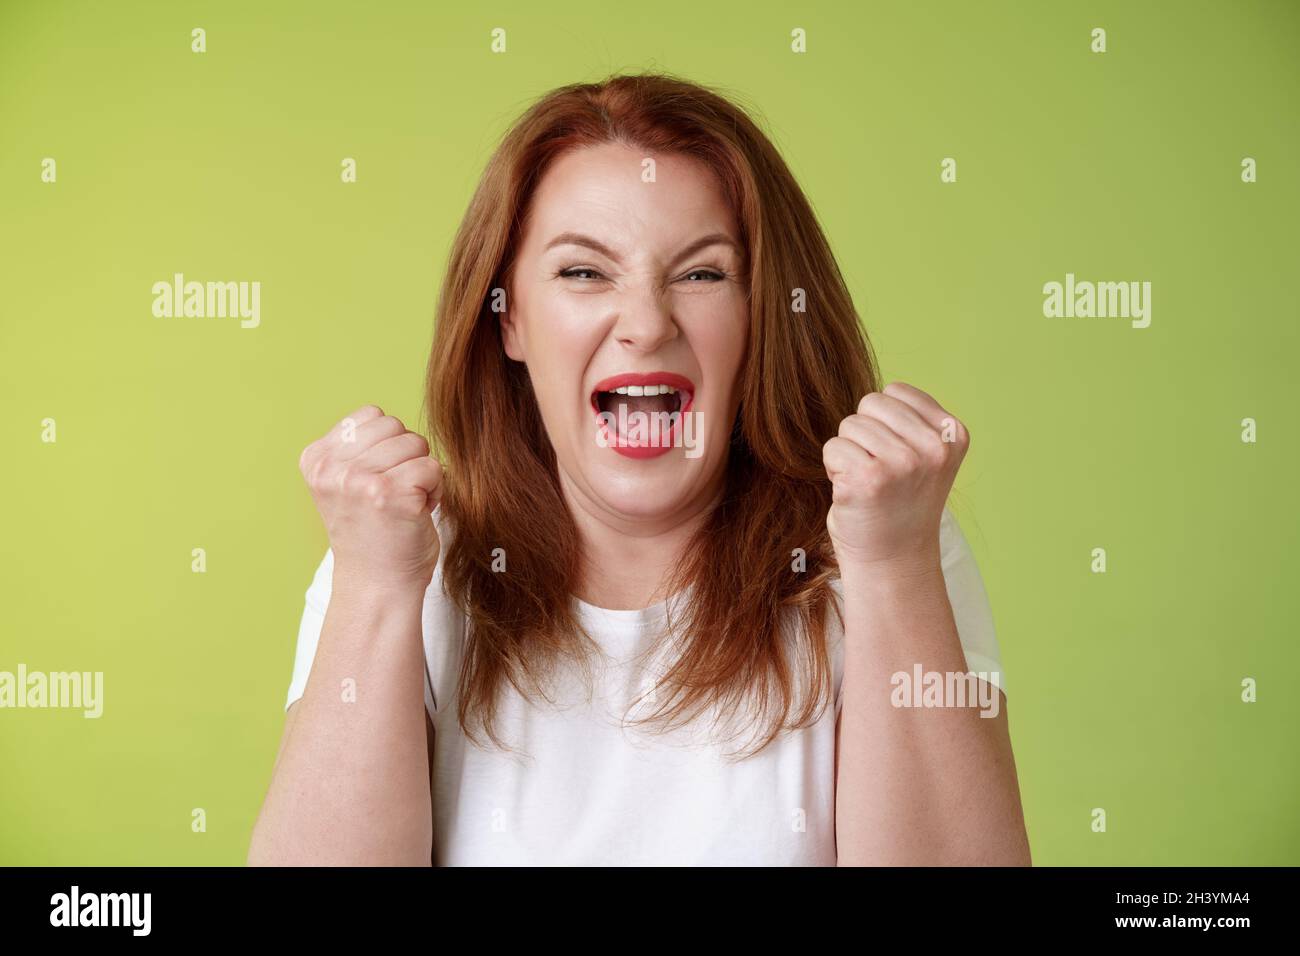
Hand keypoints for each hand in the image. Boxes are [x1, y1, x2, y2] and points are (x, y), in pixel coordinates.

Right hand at [299, 405, 443, 591]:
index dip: (387, 445)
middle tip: (394, 495)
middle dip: (406, 457)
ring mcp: (360, 481)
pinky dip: (435, 490)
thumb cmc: (372, 532)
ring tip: (405, 504)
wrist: (377, 585)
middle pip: (396, 427)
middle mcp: (333, 469)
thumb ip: (358, 448)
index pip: (371, 415)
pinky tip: (417, 513)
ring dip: (422, 474)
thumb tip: (391, 420)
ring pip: (417, 444)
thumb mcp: (346, 483)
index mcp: (316, 460)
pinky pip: (433, 467)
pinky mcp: (391, 495)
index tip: (376, 481)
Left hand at [822, 381, 968, 572]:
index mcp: (952, 433)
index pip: (896, 391)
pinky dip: (834, 469)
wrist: (893, 559)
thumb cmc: (901, 502)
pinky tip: (854, 493)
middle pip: (870, 403)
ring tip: (869, 484)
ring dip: (849, 453)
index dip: (885, 422)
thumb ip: (912, 420)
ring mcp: (902, 464)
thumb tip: (879, 392)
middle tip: (880, 472)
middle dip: (865, 433)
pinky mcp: (868, 480)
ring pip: (849, 425)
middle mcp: (932, 448)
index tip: (898, 457)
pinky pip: (833, 448)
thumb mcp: (926, 454)